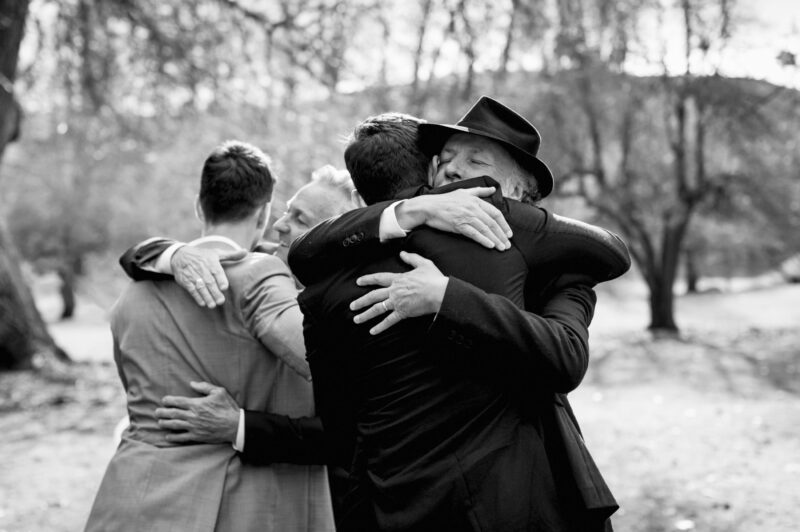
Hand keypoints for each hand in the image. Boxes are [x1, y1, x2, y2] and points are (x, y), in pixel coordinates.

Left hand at [155, 381, 239, 443]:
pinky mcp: (197, 436)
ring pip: (174, 425)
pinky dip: (173, 437)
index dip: (168, 401)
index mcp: (197, 404)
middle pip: (173, 414)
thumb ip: (204, 387)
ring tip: (159, 423)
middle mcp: (193, 416)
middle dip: (162, 412)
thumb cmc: (228, 407)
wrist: (235, 425)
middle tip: (156, 412)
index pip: (178, 401)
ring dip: (165, 424)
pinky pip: (182, 437)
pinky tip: (168, 437)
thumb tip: (192, 383)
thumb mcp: (219, 392)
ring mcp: (194, 427)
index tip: (163, 400)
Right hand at [171, 246, 244, 307]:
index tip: (224, 287)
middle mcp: (202, 268)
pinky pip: (191, 289)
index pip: (216, 271)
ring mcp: (193, 275)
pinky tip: (203, 303)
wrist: (180, 255)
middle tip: (221, 301)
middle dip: (214, 292)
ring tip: (212, 305)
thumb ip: (232, 255)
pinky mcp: (185, 280)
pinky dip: (197, 296)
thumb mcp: (217, 253)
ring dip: (206, 296)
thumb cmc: (203, 255)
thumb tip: (246, 252)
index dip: (220, 279)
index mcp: (211, 261)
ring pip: (200, 287)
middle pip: (209, 281)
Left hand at [350, 251, 447, 334]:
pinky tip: (372, 331)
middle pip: (373, 296)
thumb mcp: (423, 264)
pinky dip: (380, 327)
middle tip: (352, 305)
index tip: (358, 282)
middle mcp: (394, 291)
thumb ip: (411, 258)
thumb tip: (402, 253)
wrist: (439, 292)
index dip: (367, 279)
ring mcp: (397, 302)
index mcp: (398, 279)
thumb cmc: (433, 278)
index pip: (379, 278)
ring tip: (356, 319)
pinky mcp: (403, 313)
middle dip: (361, 301)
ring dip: (365, 315)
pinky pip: (389, 321)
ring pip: (377, 309)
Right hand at [397, 187, 512, 249]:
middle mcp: (473, 208)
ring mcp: (466, 216)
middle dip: (502, 235)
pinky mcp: (458, 225)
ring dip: (495, 240)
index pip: (495, 213)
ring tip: (502, 248)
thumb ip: (479, 191)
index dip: (504, 224)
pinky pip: (474, 234)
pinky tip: (490, 246)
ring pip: (485, 229)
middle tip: (508, 244)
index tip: (509, 233)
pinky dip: (484, 240)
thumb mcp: (464, 192)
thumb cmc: (445, 200)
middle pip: (492, 223)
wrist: (428, 207)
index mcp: (475, 200)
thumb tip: (493, 189)